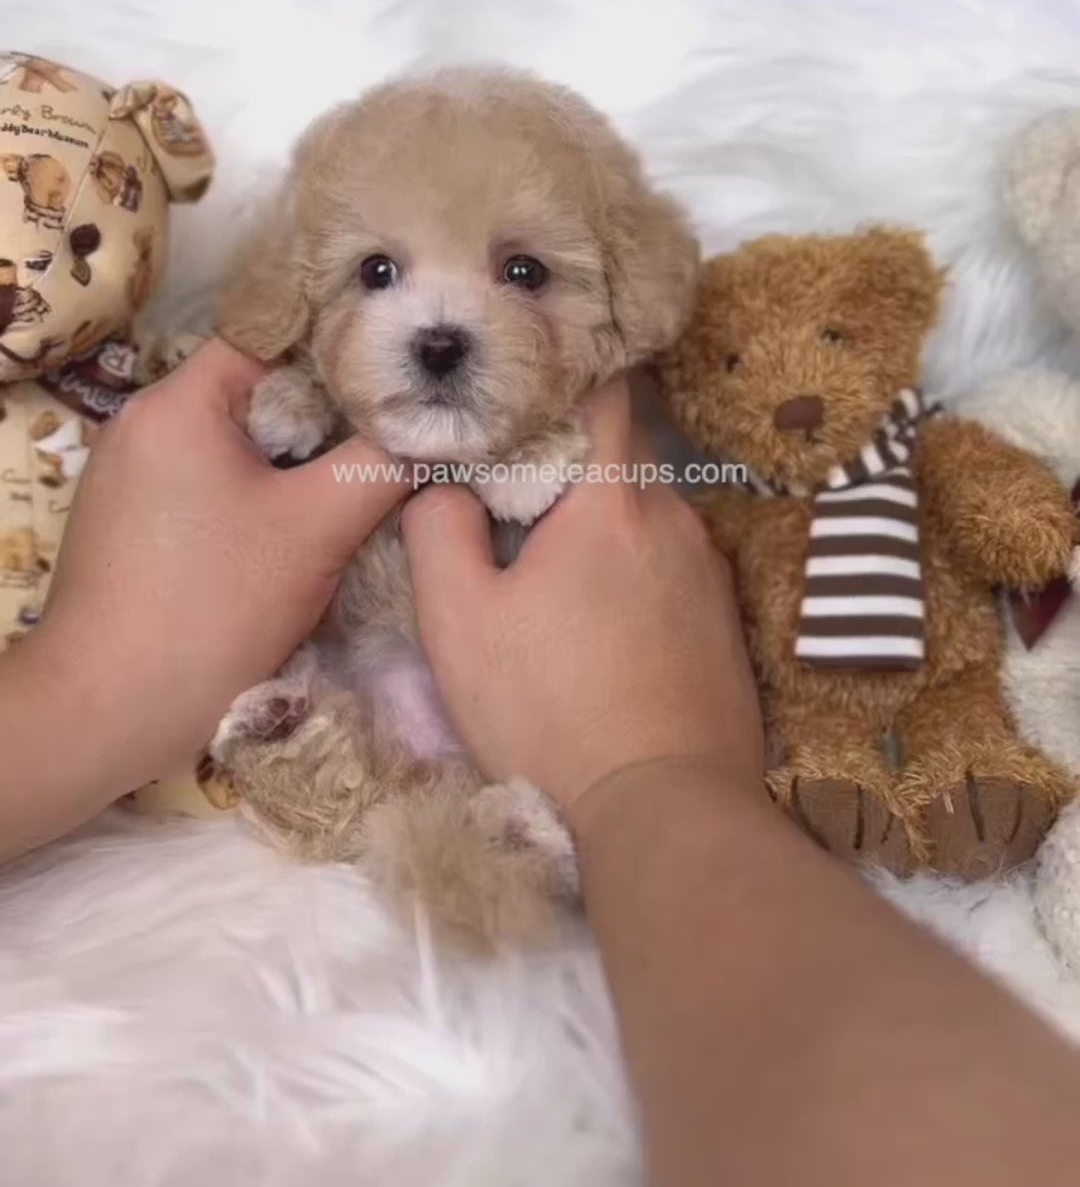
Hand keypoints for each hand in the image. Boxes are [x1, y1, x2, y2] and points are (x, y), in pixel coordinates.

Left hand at [26, 338, 409, 805]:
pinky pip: (212, 489)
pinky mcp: (134, 530)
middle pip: (256, 394)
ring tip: (368, 480)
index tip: (405, 378)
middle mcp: (144, 426)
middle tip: (402, 433)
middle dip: (330, 416)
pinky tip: (309, 531)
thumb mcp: (314, 530)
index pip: (272, 338)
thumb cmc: (211, 608)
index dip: (344, 352)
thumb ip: (380, 465)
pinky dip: (261, 501)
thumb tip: (441, 427)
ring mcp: (133, 481)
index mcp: (177, 403)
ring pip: (238, 447)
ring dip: (299, 465)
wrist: (107, 713)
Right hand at [402, 379, 763, 815]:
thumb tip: (443, 481)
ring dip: (603, 531)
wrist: (666, 810)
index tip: (520, 386)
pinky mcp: (727, 628)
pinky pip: (673, 574)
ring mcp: (712, 575)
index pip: (606, 391)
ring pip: (647, 521)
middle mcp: (677, 520)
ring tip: (551, 572)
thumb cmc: (550, 711)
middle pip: (621, 462)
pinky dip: (636, 579)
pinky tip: (602, 629)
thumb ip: (438, 529)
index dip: (562, 376)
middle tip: (511, 495)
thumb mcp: (459, 622)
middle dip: (570, 466)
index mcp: (613, 500)